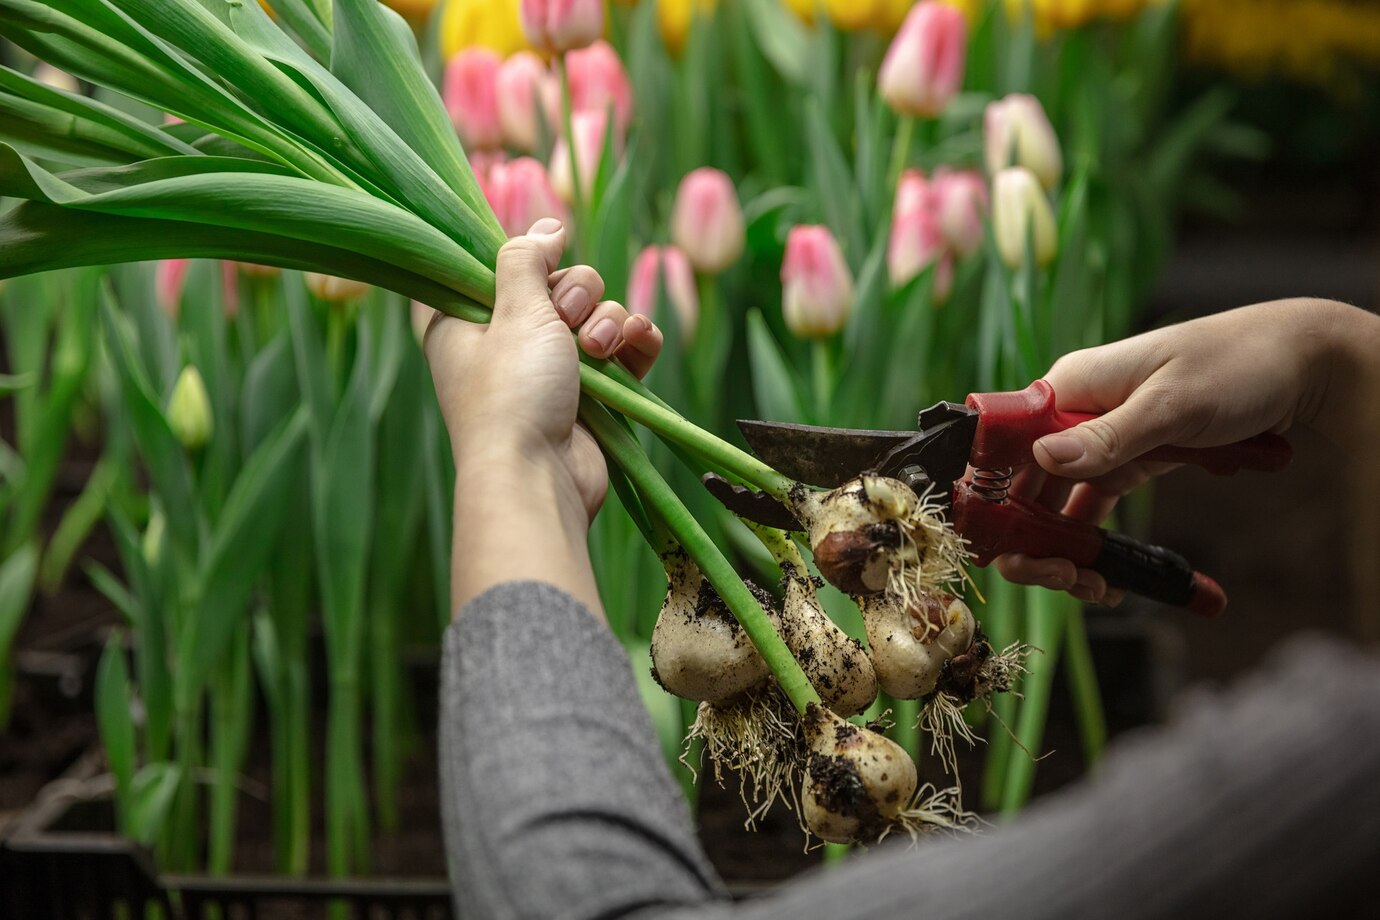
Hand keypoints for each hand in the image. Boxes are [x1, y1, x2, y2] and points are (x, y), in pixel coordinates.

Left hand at [424, 218, 663, 614]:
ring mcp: (552, 369)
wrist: (538, 478)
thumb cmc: (511, 395)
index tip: (543, 263)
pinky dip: (633, 343)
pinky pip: (625, 347)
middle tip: (565, 320)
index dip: (528, 260)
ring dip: (609, 320)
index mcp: (467, 321)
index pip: (500, 267)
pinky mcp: (593, 394)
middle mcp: (508, 342)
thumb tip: (546, 227)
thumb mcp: (513, 310)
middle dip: (577, 293)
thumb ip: (525, 259)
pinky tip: (635, 348)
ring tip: (600, 350)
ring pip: (597, 312)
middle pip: (559, 283)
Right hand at [995, 298, 1372, 603]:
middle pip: (1025, 484)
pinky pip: (1094, 506)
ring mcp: (1101, 438)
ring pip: (1058, 504)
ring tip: (1096, 587)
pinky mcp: (1130, 458)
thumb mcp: (1173, 404)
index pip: (1006, 444)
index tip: (1000, 546)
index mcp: (1070, 386)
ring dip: (1067, 550)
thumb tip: (1045, 458)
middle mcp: (1075, 413)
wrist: (1303, 363)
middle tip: (1064, 579)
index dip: (993, 496)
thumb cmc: (1238, 363)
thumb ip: (1108, 436)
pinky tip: (1109, 576)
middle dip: (1035, 540)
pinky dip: (1097, 542)